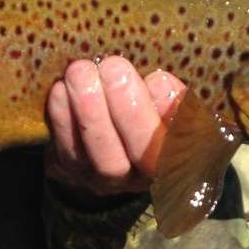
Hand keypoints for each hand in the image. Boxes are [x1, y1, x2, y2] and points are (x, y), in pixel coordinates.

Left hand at [45, 56, 185, 195]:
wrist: (93, 136)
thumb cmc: (136, 104)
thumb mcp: (159, 98)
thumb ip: (167, 93)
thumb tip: (159, 83)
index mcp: (178, 151)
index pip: (188, 138)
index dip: (175, 113)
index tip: (159, 78)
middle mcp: (147, 174)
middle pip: (146, 154)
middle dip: (130, 110)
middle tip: (114, 68)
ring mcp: (109, 180)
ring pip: (106, 159)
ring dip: (92, 113)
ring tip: (81, 73)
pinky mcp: (73, 174)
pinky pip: (69, 153)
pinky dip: (63, 119)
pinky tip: (60, 89)